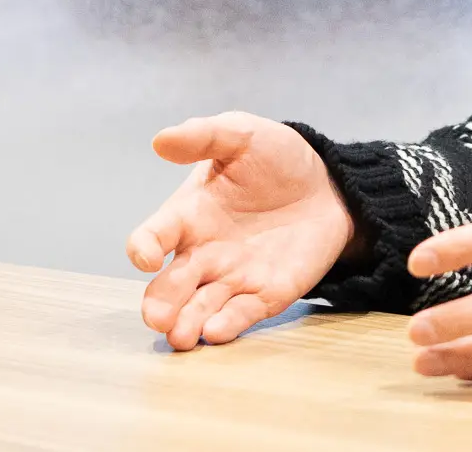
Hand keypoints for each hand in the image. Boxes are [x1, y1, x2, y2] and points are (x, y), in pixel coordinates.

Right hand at [125, 113, 355, 350]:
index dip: (143, 247)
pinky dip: (226, 325)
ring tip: (182, 336)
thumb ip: (205, 136)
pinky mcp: (265, 294)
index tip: (145, 256)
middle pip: (170, 286)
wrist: (327, 183)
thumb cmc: (275, 158)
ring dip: (187, 324)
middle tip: (157, 318)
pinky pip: (240, 314)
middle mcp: (202, 253)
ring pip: (199, 308)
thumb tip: (162, 139)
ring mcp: (232, 277)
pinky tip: (216, 331)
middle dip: (160, 304)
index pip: (153, 236)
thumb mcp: (243, 135)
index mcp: (188, 215)